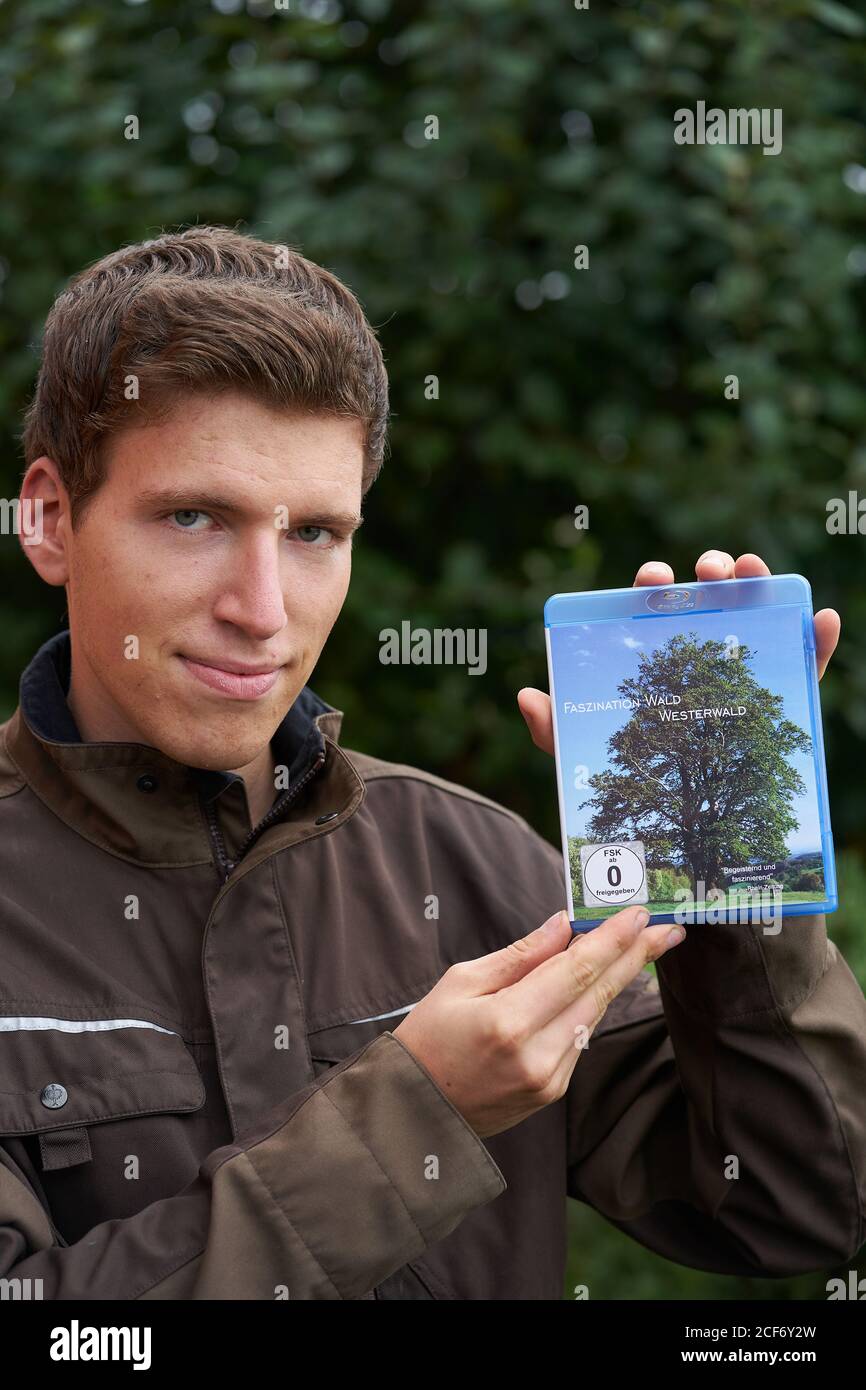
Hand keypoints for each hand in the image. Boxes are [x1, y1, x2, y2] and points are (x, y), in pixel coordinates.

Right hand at [392, 903, 683, 1138]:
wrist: (414, 1111)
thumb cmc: (428, 1038)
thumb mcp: (462, 982)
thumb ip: (520, 955)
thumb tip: (564, 925)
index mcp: (508, 1023)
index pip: (575, 971)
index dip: (612, 940)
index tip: (640, 914)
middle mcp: (536, 1055)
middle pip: (598, 994)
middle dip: (637, 957)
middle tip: (670, 928)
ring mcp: (548, 1079)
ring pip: (593, 1015)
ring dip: (618, 979)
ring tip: (644, 946)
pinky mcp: (552, 1091)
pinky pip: (579, 1037)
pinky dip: (590, 1005)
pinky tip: (600, 982)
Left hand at [518, 550, 840, 755]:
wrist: (675, 831)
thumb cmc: (623, 781)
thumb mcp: (581, 755)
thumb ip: (551, 729)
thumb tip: (528, 695)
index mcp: (652, 651)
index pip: (652, 607)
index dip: (653, 586)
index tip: (653, 580)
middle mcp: (698, 650)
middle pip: (707, 598)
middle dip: (709, 571)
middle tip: (707, 573)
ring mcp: (741, 670)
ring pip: (756, 616)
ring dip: (758, 584)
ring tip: (755, 573)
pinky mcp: (781, 697)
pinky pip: (804, 665)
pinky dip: (817, 638)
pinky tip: (821, 618)